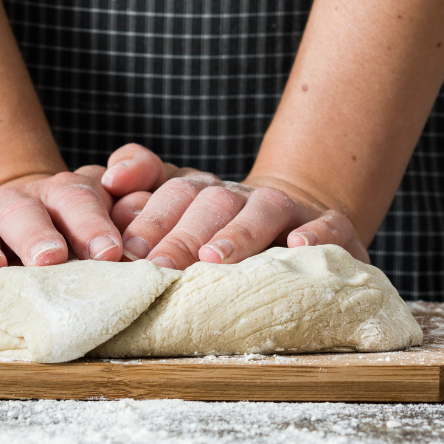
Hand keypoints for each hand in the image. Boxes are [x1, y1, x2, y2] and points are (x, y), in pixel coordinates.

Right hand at [0, 166, 121, 271]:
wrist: (10, 217)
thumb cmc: (66, 234)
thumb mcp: (98, 221)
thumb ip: (124, 225)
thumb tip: (147, 249)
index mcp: (59, 195)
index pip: (77, 201)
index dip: (93, 225)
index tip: (110, 254)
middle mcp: (14, 203)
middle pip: (24, 213)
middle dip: (37, 236)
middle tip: (51, 259)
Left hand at [100, 144, 369, 267]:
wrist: (295, 233)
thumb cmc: (220, 241)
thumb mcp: (174, 220)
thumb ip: (141, 193)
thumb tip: (110, 177)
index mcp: (202, 194)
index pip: (171, 192)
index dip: (148, 218)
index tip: (125, 250)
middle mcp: (243, 196)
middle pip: (211, 200)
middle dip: (182, 234)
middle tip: (158, 266)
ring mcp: (288, 211)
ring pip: (265, 208)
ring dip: (238, 233)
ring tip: (215, 260)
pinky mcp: (333, 229)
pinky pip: (330, 224)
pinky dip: (317, 234)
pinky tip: (298, 247)